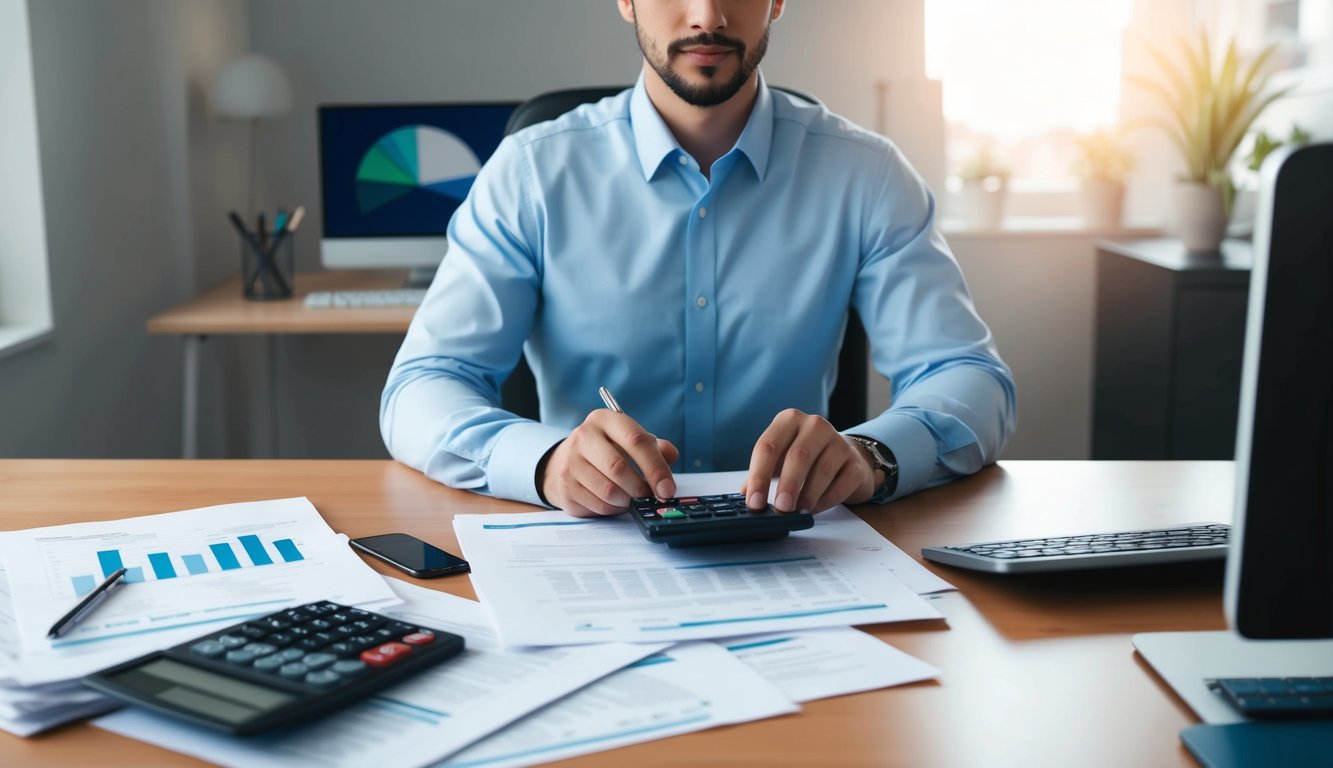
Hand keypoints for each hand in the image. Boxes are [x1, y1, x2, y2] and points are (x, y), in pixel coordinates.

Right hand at [538, 410, 678, 516]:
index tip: (668, 488)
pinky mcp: (565, 486)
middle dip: (641, 488)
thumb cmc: (608, 450)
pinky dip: (614, 508)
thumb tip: (672, 455)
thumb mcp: (630, 441)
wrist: (567, 461)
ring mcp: (571, 462)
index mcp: (605, 420)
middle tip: (650, 497)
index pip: (636, 441)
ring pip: (608, 490)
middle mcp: (584, 436)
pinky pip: (598, 505)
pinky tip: (617, 502)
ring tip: (632, 498)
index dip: (656, 467)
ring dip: (627, 500)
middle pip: (618, 467)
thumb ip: (655, 447)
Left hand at [741, 409, 875, 512]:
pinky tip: (814, 509)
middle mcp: (814, 425)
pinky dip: (825, 500)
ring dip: (807, 495)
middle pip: (797, 456)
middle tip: (779, 509)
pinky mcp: (855, 462)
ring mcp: (839, 441)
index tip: (754, 502)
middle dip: (786, 486)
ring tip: (797, 512)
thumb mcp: (780, 459)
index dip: (758, 476)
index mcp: (789, 420)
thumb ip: (761, 474)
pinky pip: (840, 484)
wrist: (847, 457)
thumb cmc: (807, 458)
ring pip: (821, 470)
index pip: (768, 446)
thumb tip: (745, 494)